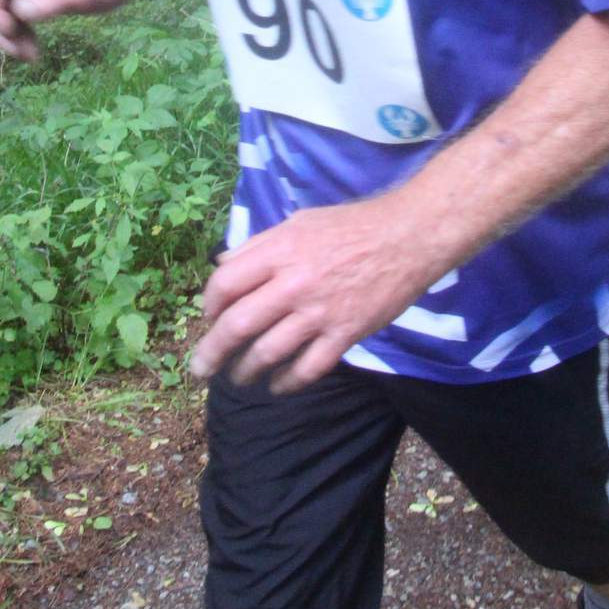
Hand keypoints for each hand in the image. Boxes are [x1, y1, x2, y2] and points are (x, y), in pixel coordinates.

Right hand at [0, 0, 139, 60]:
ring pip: (5, 10)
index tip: (15, 32)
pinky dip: (22, 31)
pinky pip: (18, 13)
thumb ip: (49, 2)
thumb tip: (18, 12)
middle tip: (22, 53)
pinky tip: (34, 47)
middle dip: (1, 29)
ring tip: (31, 55)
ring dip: (12, 35)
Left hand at [191, 198, 441, 394]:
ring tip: (238, 378)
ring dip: (245, 371)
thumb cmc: (352, 226)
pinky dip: (287, 383)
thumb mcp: (299, 222)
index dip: (209, 306)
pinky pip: (308, 368)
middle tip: (201, 369)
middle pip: (237, 325)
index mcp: (279, 251)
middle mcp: (293, 284)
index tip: (209, 318)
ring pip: (267, 352)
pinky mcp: (345, 334)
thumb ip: (259, 245)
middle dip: (212, 352)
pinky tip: (277, 386)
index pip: (225, 283)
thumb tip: (222, 265)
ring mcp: (319, 312)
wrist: (407, 237)